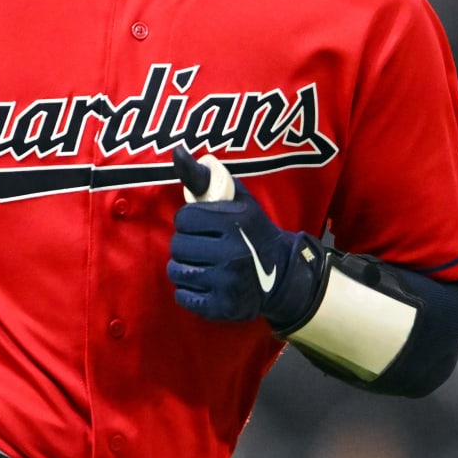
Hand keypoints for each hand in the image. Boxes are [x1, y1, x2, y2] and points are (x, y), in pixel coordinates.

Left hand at [169, 146, 319, 328]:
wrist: (281, 275)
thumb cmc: (253, 231)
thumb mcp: (239, 199)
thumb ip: (207, 177)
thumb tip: (177, 151)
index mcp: (235, 222)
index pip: (184, 219)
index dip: (190, 221)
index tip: (203, 225)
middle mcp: (232, 253)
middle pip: (178, 245)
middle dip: (187, 244)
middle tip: (204, 246)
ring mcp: (227, 283)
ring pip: (177, 271)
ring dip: (185, 267)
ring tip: (203, 264)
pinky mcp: (222, 306)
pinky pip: (183, 297)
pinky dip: (189, 291)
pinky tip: (206, 283)